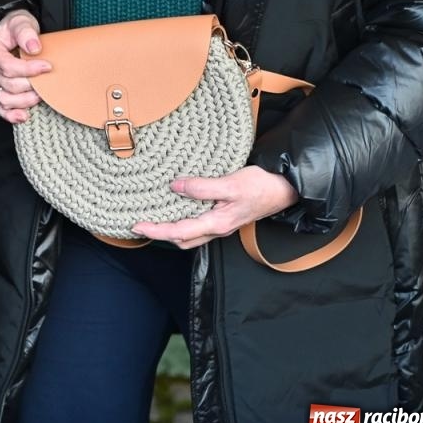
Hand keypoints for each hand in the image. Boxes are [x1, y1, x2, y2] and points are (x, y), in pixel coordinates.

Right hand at [0, 8, 48, 123]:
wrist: (14, 33)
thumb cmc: (16, 28)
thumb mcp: (20, 21)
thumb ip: (25, 32)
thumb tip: (34, 48)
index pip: (6, 66)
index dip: (28, 69)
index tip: (47, 66)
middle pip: (8, 84)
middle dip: (30, 84)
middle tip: (48, 79)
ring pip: (5, 99)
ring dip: (25, 100)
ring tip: (41, 94)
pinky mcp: (0, 91)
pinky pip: (1, 109)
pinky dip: (12, 115)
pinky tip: (25, 115)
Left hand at [131, 167, 299, 249]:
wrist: (286, 188)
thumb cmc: (262, 186)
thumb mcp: (231, 184)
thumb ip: (202, 187)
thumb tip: (176, 186)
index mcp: (217, 223)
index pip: (179, 232)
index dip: (156, 230)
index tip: (137, 226)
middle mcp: (217, 228)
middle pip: (182, 238)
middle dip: (159, 234)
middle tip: (139, 224)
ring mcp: (221, 224)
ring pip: (190, 234)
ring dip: (170, 229)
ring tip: (152, 218)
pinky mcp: (224, 216)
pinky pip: (198, 224)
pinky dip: (182, 220)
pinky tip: (175, 207)